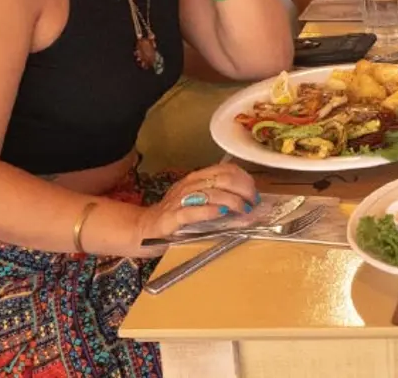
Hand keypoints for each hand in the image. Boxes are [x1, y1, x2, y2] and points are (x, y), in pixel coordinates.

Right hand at [130, 163, 258, 256]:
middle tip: (252, 204)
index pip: (227, 169)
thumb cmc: (175, 216)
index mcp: (197, 178)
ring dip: (233, 201)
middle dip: (244, 190)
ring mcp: (180, 200)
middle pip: (224, 179)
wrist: (143, 229)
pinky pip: (193, 211)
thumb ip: (218, 197)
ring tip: (244, 211)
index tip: (254, 194)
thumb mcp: (197, 200)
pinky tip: (222, 214)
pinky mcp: (172, 218)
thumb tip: (247, 201)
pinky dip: (210, 211)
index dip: (245, 179)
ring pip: (212, 193)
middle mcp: (190, 184)